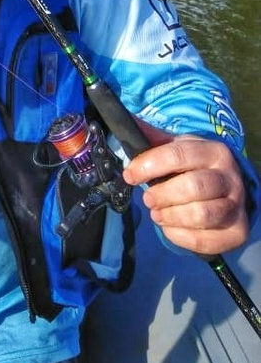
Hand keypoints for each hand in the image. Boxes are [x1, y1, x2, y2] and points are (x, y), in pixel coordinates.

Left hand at [123, 135, 248, 254]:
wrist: (227, 188)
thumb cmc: (194, 165)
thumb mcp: (178, 146)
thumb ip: (153, 138)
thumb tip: (126, 122)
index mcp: (213, 151)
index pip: (178, 155)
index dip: (149, 165)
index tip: (129, 175)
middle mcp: (229, 178)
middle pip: (193, 187)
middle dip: (163, 194)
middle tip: (147, 199)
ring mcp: (236, 206)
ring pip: (202, 215)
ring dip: (171, 216)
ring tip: (156, 214)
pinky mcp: (237, 232)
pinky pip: (206, 240)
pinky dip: (181, 236)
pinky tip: (169, 228)